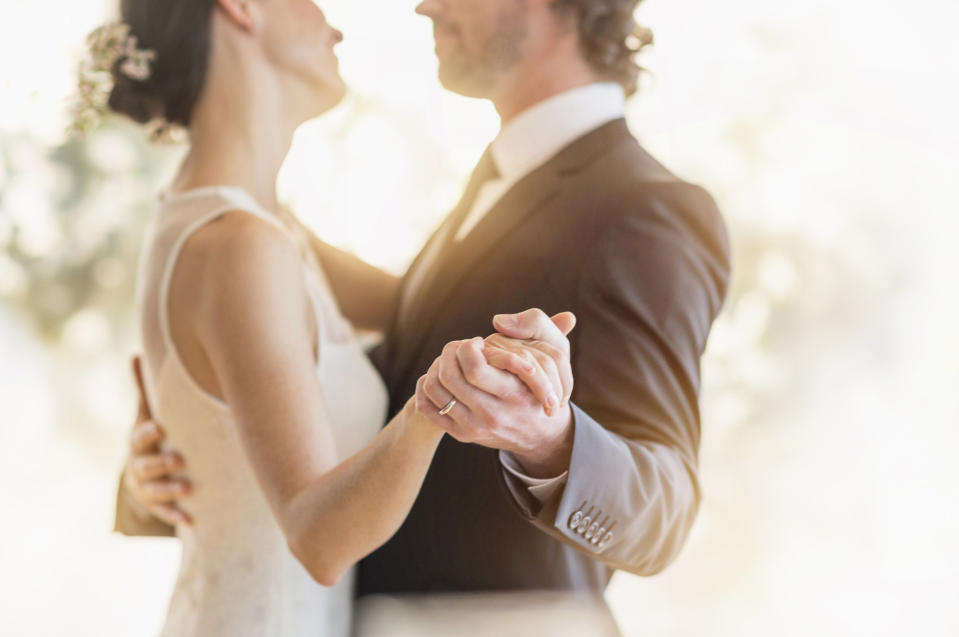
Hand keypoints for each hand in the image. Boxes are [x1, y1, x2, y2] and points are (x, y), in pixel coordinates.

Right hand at [123, 356, 192, 526]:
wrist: (146, 469)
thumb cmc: (154, 433)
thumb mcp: (148, 412)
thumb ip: (144, 388)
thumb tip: (136, 354)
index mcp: (139, 441)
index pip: (139, 437)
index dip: (149, 433)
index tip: (162, 428)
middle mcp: (138, 465)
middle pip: (145, 466)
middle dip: (161, 464)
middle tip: (180, 460)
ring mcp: (145, 487)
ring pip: (154, 491)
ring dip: (170, 491)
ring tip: (189, 489)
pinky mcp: (155, 505)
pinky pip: (164, 513)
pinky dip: (177, 516)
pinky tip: (191, 520)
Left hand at [414, 309, 576, 476]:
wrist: (542, 436)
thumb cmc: (546, 388)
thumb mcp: (555, 356)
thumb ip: (536, 327)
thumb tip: (498, 320)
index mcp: (514, 394)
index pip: (474, 369)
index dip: (469, 347)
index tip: (478, 342)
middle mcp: (493, 414)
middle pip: (450, 377)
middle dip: (450, 352)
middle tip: (460, 347)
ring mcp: (475, 427)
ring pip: (435, 389)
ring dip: (436, 367)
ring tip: (451, 361)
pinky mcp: (462, 435)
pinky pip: (427, 408)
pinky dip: (425, 387)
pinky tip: (440, 377)